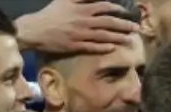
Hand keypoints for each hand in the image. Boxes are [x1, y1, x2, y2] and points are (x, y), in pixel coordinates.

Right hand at [15, 0, 138, 54]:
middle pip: (108, 22)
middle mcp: (83, 21)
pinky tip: (113, 48)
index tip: (126, 12)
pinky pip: (92, 47)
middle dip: (124, 25)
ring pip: (103, 36)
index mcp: (81, 9)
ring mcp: (80, 34)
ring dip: (118, 38)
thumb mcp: (64, 1)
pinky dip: (103, 48)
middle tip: (136, 28)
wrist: (34, 30)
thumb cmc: (50, 14)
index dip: (118, 9)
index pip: (104, 7)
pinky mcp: (75, 46)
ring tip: (129, 40)